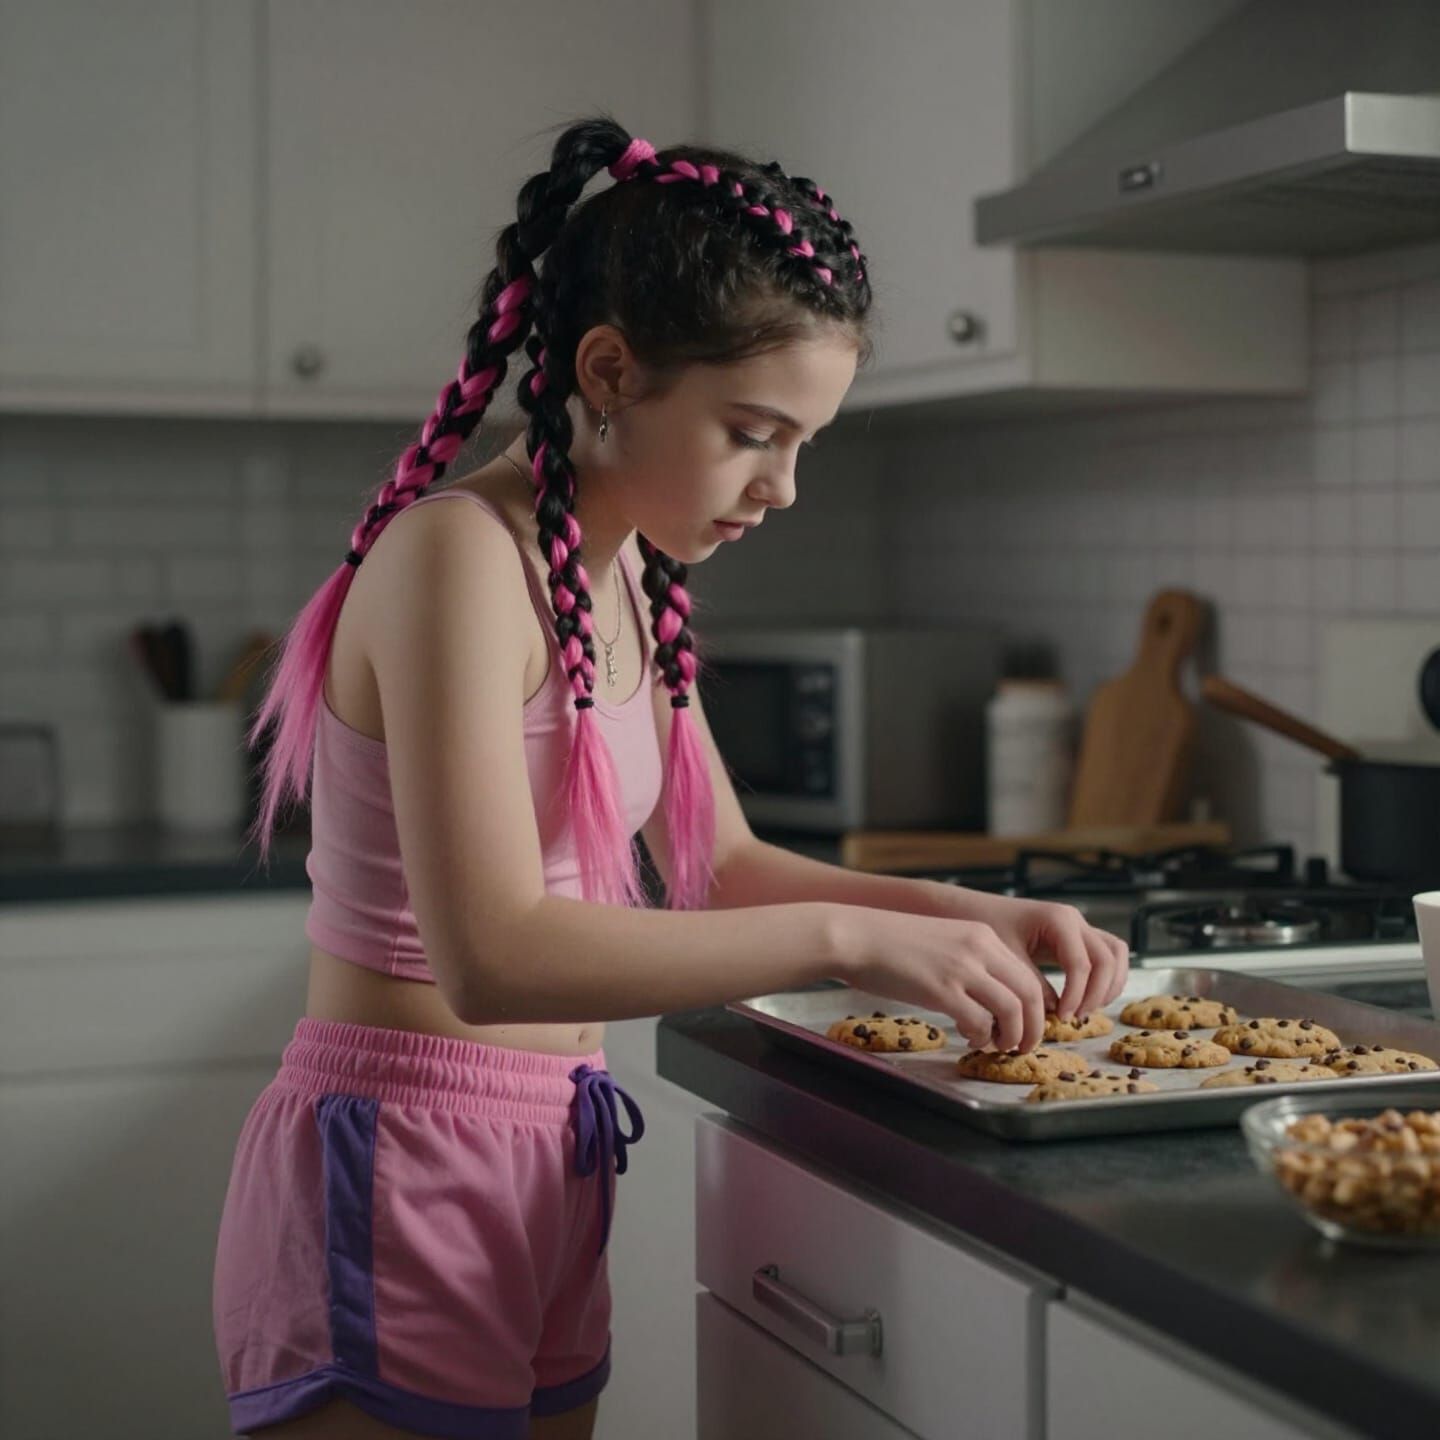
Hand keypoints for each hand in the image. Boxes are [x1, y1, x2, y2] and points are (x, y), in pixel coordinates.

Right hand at [841, 908, 1054, 1053]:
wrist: (856, 936)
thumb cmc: (891, 945)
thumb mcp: (942, 944)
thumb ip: (969, 964)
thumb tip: (989, 1001)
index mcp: (982, 935)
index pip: (1027, 975)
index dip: (1034, 1008)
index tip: (1026, 1026)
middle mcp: (979, 948)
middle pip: (1030, 993)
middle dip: (1034, 1027)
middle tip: (1023, 1046)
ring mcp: (962, 968)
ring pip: (1013, 1009)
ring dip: (1013, 1036)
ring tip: (1000, 1046)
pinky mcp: (942, 989)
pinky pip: (980, 1022)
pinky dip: (981, 1037)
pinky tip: (969, 1038)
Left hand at [952, 891, 1129, 1022]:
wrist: (974, 910)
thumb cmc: (985, 927)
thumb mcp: (1006, 956)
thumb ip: (1032, 983)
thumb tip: (1054, 1014)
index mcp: (1058, 919)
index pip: (1082, 964)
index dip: (1076, 996)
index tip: (1061, 1017)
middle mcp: (1075, 919)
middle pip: (1108, 959)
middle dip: (1097, 993)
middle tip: (1075, 1017)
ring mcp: (1080, 926)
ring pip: (1115, 955)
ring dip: (1109, 986)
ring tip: (1084, 1010)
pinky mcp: (1078, 937)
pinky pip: (1107, 956)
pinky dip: (1106, 979)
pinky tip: (1085, 1000)